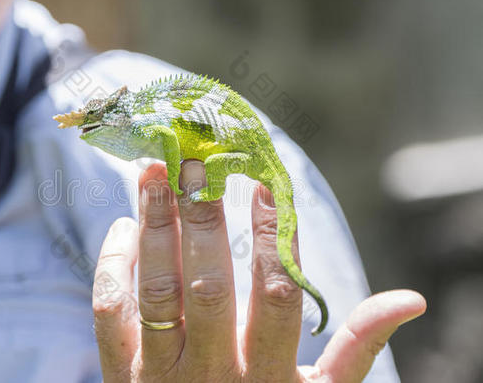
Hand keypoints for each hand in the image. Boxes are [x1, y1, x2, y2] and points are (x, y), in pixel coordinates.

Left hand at [92, 161, 425, 381]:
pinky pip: (111, 316)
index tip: (266, 180)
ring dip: (155, 227)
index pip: (276, 292)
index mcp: (271, 374)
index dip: (276, 234)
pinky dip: (113, 267)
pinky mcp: (122, 374)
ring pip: (159, 292)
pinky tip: (122, 227)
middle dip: (203, 218)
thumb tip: (409, 300)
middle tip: (195, 160)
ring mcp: (163, 374)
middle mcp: (215, 372)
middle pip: (211, 284)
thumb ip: (355, 347)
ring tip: (153, 173)